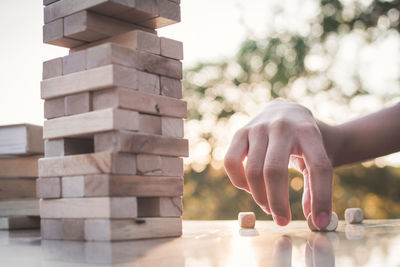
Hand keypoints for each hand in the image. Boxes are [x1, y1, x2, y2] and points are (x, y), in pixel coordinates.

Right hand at [224, 99, 332, 227]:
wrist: (289, 112)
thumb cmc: (307, 141)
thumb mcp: (320, 155)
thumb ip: (316, 185)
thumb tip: (314, 219)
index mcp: (309, 131)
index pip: (318, 167)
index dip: (321, 198)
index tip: (321, 222)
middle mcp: (282, 126)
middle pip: (274, 171)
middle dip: (278, 202)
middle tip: (282, 220)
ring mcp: (258, 127)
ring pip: (252, 170)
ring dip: (259, 196)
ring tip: (268, 207)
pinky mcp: (240, 132)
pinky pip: (231, 161)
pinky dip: (238, 181)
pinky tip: (250, 189)